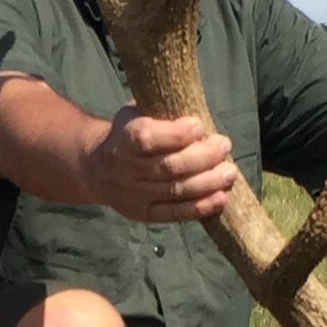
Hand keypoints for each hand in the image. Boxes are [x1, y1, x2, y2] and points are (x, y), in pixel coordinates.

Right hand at [84, 105, 240, 222]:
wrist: (97, 168)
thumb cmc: (129, 133)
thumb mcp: (137, 113)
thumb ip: (162, 114)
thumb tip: (198, 113)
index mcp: (122, 138)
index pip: (146, 139)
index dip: (175, 135)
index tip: (199, 126)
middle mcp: (124, 169)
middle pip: (167, 167)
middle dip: (202, 157)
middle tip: (224, 146)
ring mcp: (132, 195)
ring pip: (175, 190)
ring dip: (207, 182)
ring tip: (229, 172)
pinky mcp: (142, 214)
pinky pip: (174, 213)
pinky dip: (200, 207)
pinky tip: (220, 197)